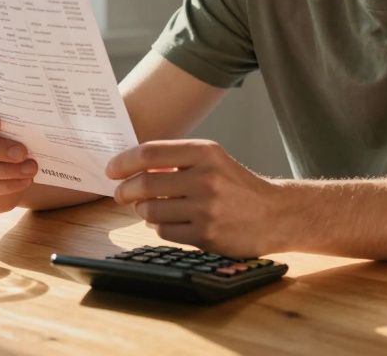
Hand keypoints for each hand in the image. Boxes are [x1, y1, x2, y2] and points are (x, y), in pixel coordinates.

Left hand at [106, 139, 284, 257]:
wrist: (275, 214)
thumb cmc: (237, 185)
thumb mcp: (212, 160)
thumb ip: (176, 160)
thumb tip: (131, 167)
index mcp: (205, 152)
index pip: (150, 153)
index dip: (123, 161)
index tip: (111, 169)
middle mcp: (206, 178)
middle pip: (145, 183)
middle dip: (125, 190)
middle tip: (120, 193)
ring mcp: (206, 209)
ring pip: (151, 210)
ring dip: (144, 210)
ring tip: (152, 207)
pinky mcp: (206, 235)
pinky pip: (164, 231)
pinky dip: (161, 227)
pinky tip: (172, 222)